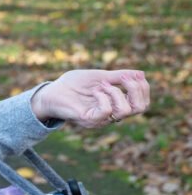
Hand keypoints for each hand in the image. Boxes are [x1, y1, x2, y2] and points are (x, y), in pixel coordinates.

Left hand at [31, 69, 149, 127]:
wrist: (51, 92)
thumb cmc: (73, 85)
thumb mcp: (99, 77)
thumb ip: (119, 77)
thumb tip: (141, 74)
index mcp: (116, 104)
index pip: (142, 103)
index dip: (143, 88)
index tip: (133, 74)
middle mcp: (112, 114)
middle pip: (140, 108)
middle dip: (136, 89)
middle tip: (121, 77)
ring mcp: (101, 119)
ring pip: (125, 111)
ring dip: (116, 92)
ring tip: (102, 85)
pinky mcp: (90, 120)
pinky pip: (106, 111)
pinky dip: (104, 97)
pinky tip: (94, 91)